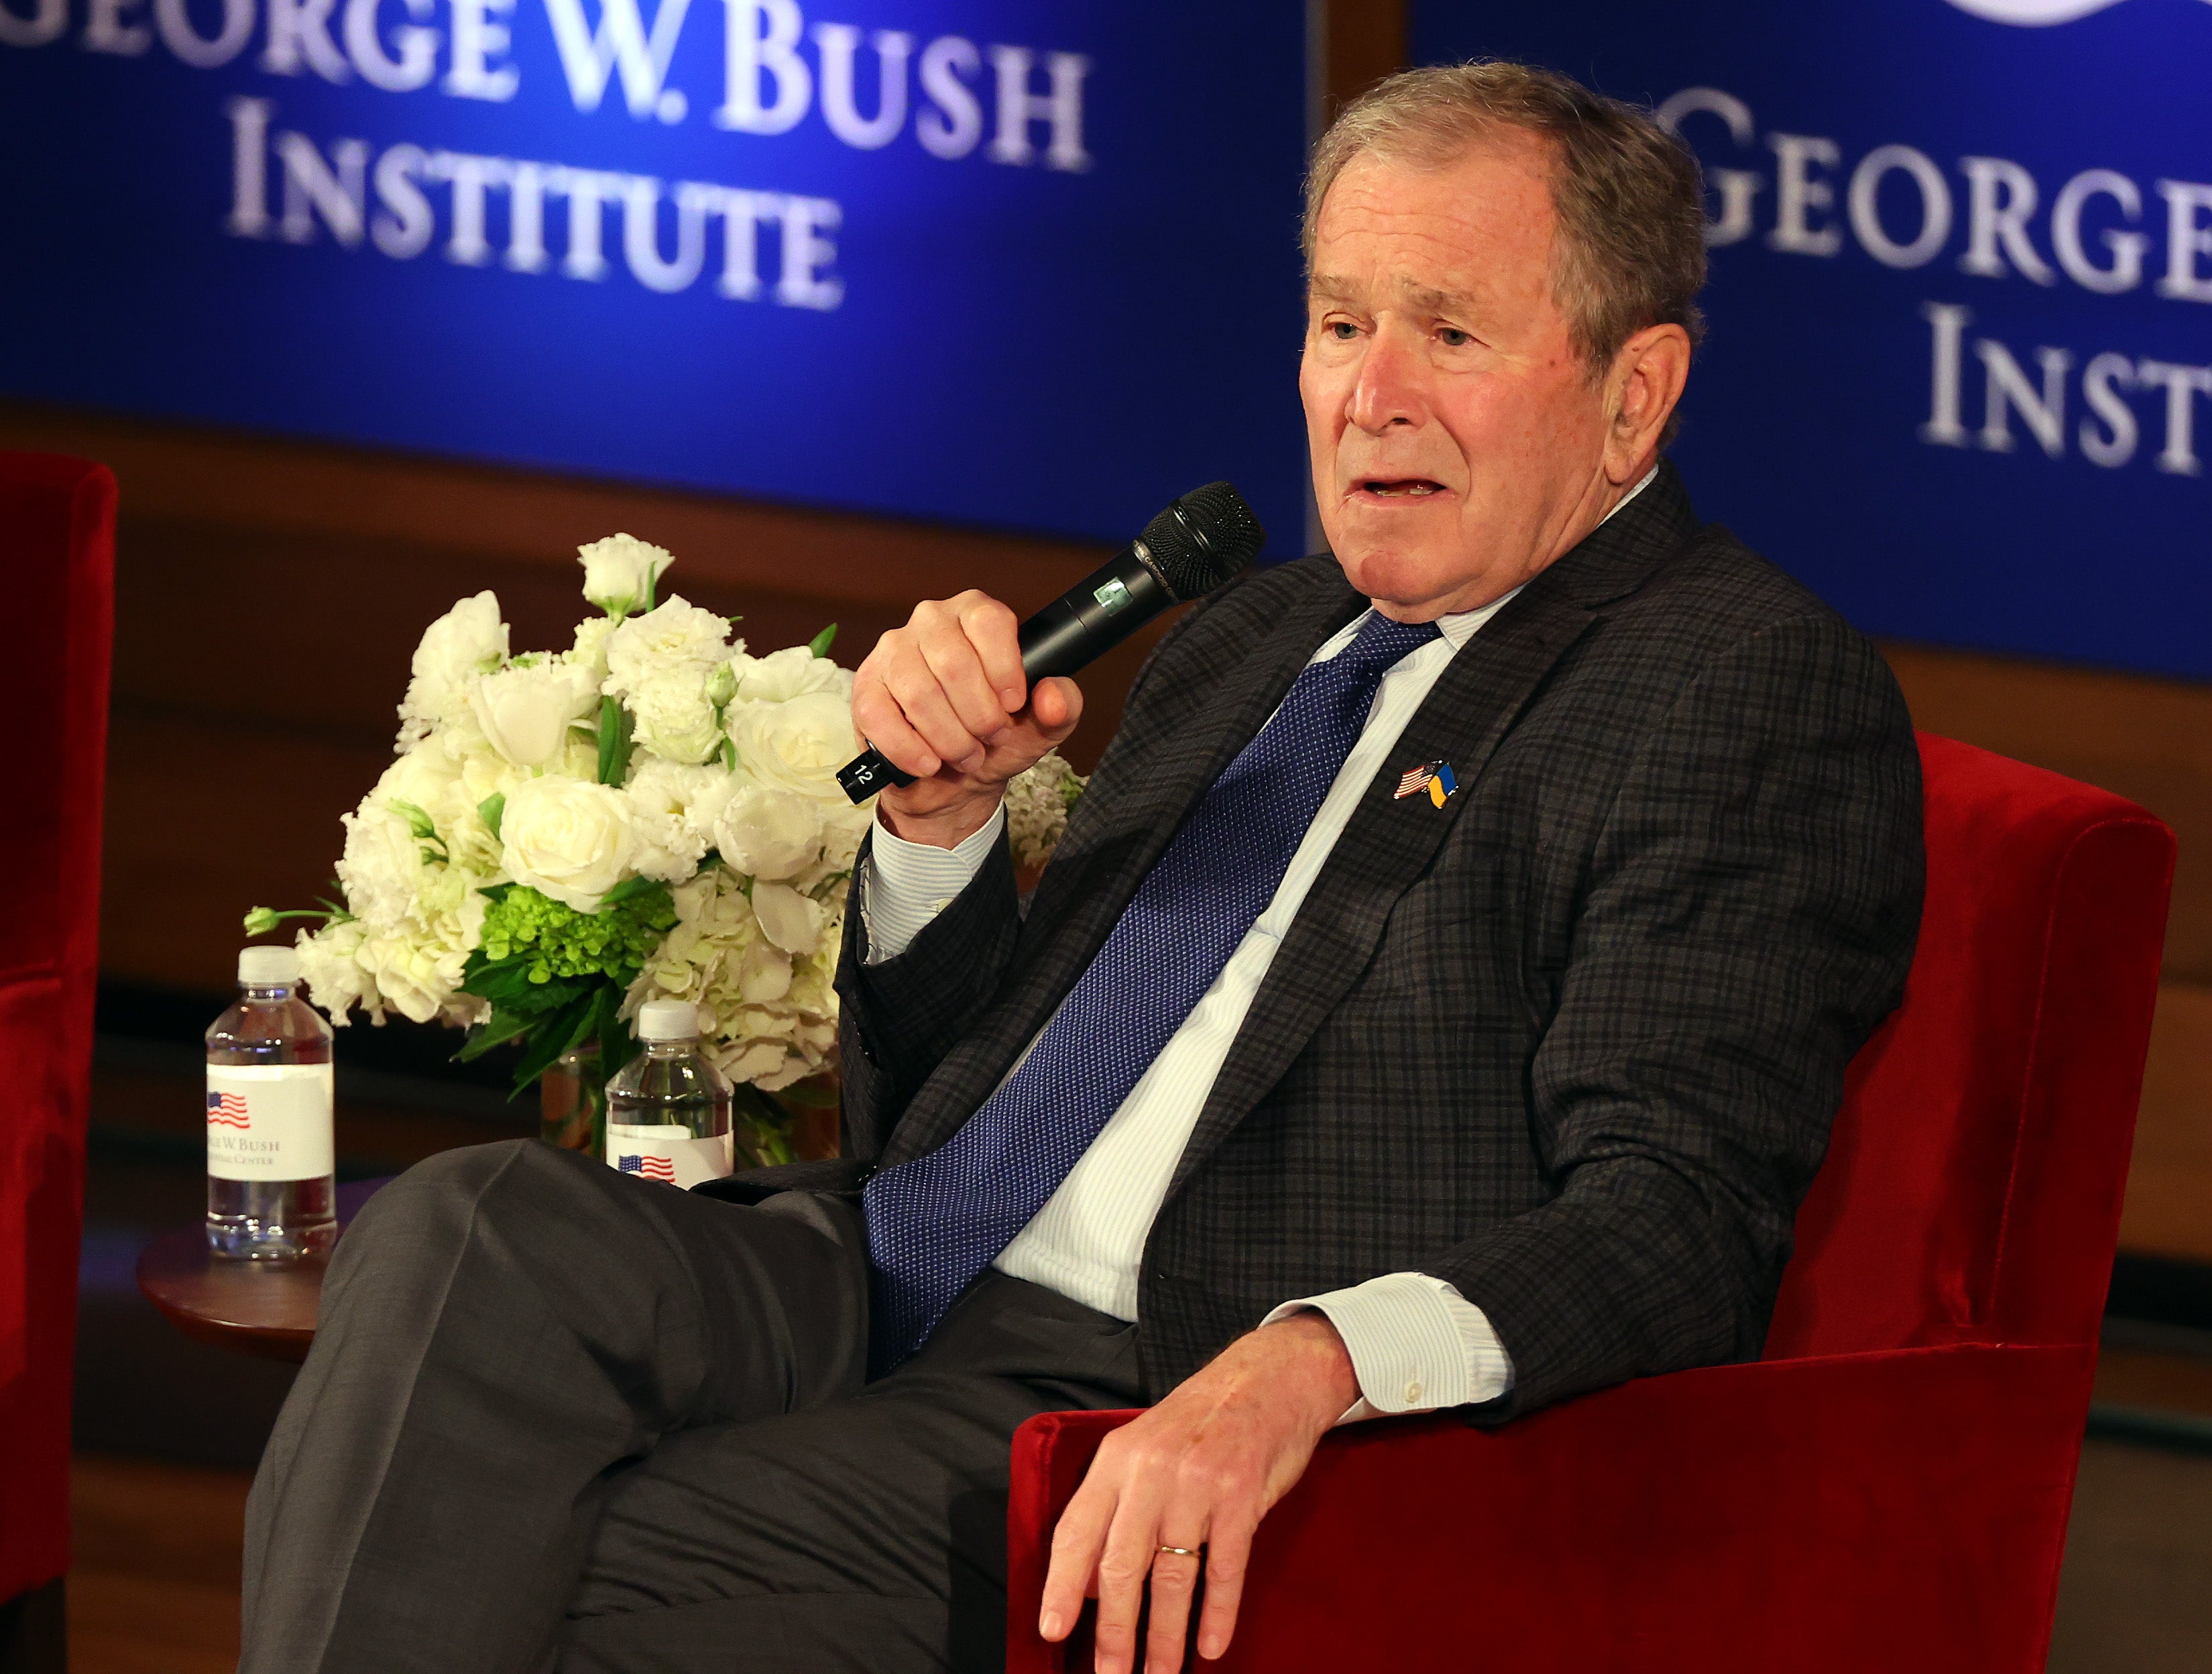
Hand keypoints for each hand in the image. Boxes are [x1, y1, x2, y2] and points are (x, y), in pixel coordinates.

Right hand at [850, 589, 1083, 847]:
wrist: (953, 778)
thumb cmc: (995, 738)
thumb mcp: (1039, 728)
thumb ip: (1060, 708)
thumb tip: (1054, 694)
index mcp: (976, 614)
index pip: (989, 621)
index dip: (1005, 670)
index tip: (1013, 707)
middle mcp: (931, 621)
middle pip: (953, 662)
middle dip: (979, 715)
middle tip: (990, 739)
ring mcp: (893, 651)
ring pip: (919, 692)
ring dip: (949, 738)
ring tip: (965, 756)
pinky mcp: (866, 687)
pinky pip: (881, 717)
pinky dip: (911, 751)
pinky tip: (929, 764)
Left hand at [1039, 1313, 1357, 1670]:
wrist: (1266, 1378)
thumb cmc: (1199, 1422)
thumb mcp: (1144, 1451)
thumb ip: (1116, 1510)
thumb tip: (1089, 1584)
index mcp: (1117, 1459)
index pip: (1077, 1531)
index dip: (1061, 1585)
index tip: (1052, 1629)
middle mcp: (1151, 1471)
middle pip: (1122, 1565)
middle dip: (1114, 1632)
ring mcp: (1198, 1483)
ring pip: (1173, 1577)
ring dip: (1165, 1637)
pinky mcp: (1241, 1495)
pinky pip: (1225, 1567)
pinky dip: (1217, 1612)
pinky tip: (1210, 1645)